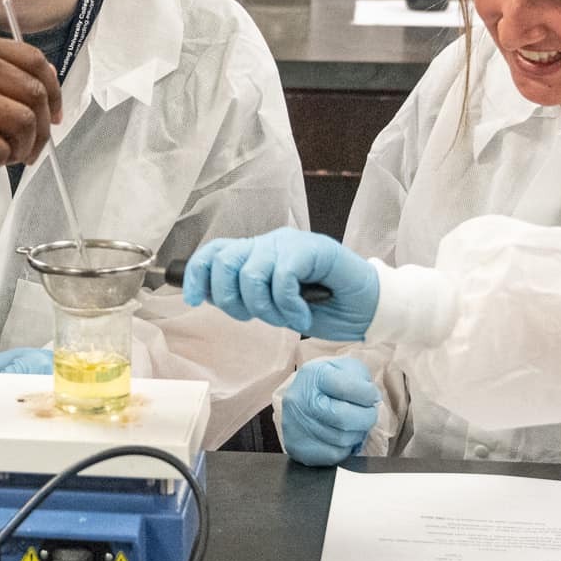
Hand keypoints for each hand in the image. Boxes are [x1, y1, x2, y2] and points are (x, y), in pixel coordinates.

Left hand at [183, 227, 380, 339]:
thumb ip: (246, 296)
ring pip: (251, 273)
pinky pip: (281, 278)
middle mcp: (269, 243)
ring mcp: (290, 243)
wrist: (367, 307)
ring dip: (265, 308)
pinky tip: (303, 313)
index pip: (214, 253)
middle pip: (225, 262)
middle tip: (257, 317)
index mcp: (257, 254)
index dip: (196, 275)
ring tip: (287, 316)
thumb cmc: (324, 307)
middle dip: (231, 299)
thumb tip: (208, 296)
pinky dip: (288, 305)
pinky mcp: (312, 249)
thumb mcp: (275, 306)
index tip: (193, 300)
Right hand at [281, 358, 380, 466]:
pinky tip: (342, 437)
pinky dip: (345, 449)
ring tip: (355, 426)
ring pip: (342, 439)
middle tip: (369, 415)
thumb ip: (360, 378)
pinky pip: (334, 455)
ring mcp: (296, 426)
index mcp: (312, 376)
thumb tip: (372, 399)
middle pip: (344, 418)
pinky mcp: (298, 448)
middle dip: (366, 418)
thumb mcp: (343, 368)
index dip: (368, 395)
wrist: (299, 402)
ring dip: (357, 434)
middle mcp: (299, 400)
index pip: (346, 387)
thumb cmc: (327, 385)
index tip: (372, 397)